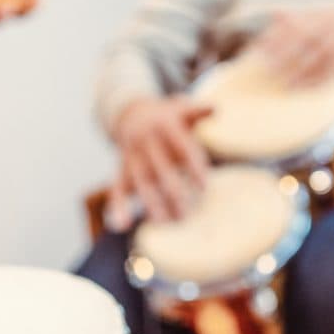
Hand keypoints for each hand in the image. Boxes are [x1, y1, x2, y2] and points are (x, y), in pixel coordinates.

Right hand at [109, 97, 212, 223]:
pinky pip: (117, 188)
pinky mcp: (121, 169)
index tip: (205, 187)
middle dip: (174, 193)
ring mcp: (133, 156)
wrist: (130, 113)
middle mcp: (147, 142)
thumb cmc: (167, 115)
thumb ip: (198, 111)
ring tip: (165, 224)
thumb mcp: (180, 108)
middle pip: (162, 170)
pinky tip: (121, 226)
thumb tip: (216, 108)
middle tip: (188, 215)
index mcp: (166, 126)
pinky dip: (117, 207)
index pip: (183, 149)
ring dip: (152, 204)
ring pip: (142, 182)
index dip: (193, 168)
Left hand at [249, 9, 333, 87]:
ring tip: (282, 83)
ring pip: (317, 50)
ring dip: (298, 68)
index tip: (253, 50)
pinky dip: (323, 75)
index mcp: (327, 13)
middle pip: (300, 34)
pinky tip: (311, 86)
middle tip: (261, 67)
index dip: (272, 36)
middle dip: (279, 51)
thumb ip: (311, 21)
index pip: (293, 22)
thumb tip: (277, 13)